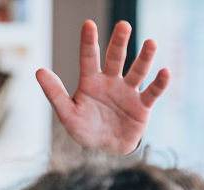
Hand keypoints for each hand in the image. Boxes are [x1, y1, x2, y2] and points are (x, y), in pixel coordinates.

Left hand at [35, 20, 168, 154]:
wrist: (105, 151)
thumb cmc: (85, 130)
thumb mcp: (67, 114)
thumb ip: (54, 93)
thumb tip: (39, 71)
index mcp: (91, 82)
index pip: (88, 58)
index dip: (88, 42)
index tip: (88, 24)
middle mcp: (111, 81)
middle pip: (115, 58)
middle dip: (119, 42)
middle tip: (123, 25)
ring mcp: (128, 91)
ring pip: (137, 70)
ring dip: (144, 57)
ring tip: (150, 42)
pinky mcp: (143, 105)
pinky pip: (152, 92)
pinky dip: (159, 83)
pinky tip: (165, 72)